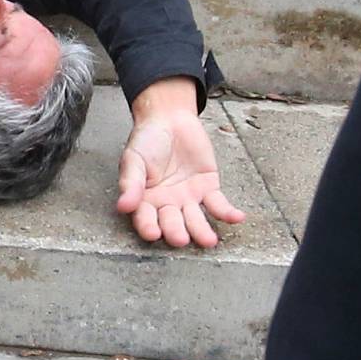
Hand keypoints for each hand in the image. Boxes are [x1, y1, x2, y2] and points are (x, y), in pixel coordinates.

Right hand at [117, 101, 245, 250]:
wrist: (169, 119)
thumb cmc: (147, 140)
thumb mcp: (134, 158)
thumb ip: (131, 182)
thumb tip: (124, 206)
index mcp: (145, 201)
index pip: (145, 218)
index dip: (148, 227)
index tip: (152, 233)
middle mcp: (167, 205)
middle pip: (172, 223)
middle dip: (176, 232)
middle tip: (181, 239)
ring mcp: (188, 199)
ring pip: (196, 219)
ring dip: (202, 231)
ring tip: (209, 240)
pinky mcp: (208, 188)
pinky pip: (218, 205)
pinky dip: (228, 212)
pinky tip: (237, 217)